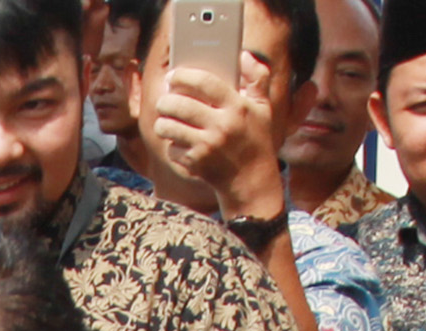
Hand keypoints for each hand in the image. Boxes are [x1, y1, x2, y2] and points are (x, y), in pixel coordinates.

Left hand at [148, 61, 284, 216]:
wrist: (251, 180)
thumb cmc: (256, 139)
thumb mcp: (263, 108)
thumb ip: (257, 78)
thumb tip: (243, 55)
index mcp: (237, 107)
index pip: (205, 82)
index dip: (184, 75)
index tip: (173, 75)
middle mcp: (221, 126)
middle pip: (179, 104)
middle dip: (165, 100)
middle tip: (164, 100)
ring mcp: (207, 146)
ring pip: (169, 127)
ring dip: (162, 122)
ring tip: (166, 119)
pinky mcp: (196, 164)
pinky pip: (172, 148)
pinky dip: (172, 145)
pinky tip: (180, 142)